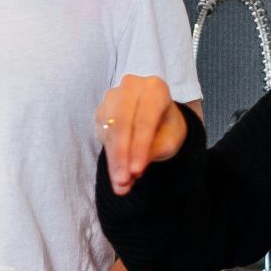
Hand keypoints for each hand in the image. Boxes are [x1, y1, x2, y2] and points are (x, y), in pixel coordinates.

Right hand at [96, 75, 188, 195]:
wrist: (158, 120)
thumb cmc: (167, 128)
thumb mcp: (168, 141)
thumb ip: (151, 152)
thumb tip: (130, 175)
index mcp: (154, 88)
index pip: (144, 120)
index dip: (139, 147)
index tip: (137, 172)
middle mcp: (131, 87)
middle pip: (122, 124)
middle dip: (122, 156)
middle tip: (123, 182)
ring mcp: (112, 96)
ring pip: (109, 132)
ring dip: (114, 160)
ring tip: (122, 183)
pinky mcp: (102, 110)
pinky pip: (103, 136)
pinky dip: (110, 158)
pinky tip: (117, 174)